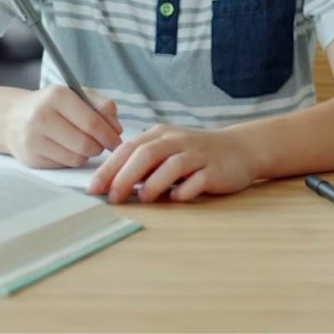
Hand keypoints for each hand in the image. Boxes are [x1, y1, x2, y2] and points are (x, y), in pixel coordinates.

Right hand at [4, 86, 122, 168]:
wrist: (12, 118)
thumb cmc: (52, 105)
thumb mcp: (78, 95)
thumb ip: (103, 106)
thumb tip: (117, 130)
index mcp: (57, 96)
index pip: (92, 122)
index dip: (109, 135)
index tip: (117, 141)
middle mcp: (42, 116)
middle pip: (85, 143)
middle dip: (100, 147)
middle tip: (101, 144)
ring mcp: (33, 139)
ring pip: (76, 157)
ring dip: (86, 154)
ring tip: (82, 144)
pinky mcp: (30, 157)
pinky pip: (64, 165)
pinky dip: (72, 159)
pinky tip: (67, 149)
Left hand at [87, 124, 258, 203]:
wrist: (240, 149)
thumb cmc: (196, 154)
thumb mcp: (167, 151)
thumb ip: (143, 164)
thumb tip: (111, 185)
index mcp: (160, 134)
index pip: (128, 148)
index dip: (109, 168)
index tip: (93, 188)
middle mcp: (177, 141)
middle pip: (146, 154)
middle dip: (125, 176)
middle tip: (112, 197)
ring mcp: (198, 154)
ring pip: (172, 164)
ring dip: (154, 182)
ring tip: (143, 198)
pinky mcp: (216, 169)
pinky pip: (198, 179)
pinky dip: (185, 190)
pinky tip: (177, 198)